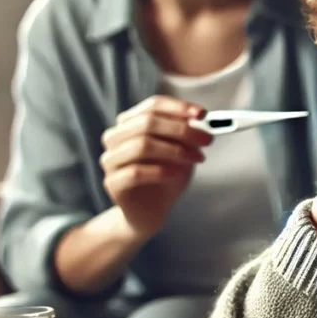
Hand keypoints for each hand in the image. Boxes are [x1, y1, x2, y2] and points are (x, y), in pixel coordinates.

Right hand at [99, 95, 212, 237]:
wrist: (151, 212)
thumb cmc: (167, 176)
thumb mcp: (182, 152)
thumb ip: (187, 136)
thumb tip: (200, 121)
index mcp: (131, 123)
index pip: (153, 105)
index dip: (179, 108)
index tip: (203, 114)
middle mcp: (116, 137)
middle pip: (147, 122)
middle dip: (182, 129)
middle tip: (207, 139)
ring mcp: (110, 159)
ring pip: (141, 145)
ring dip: (174, 150)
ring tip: (195, 158)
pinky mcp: (112, 182)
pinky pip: (135, 172)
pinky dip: (160, 171)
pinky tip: (176, 174)